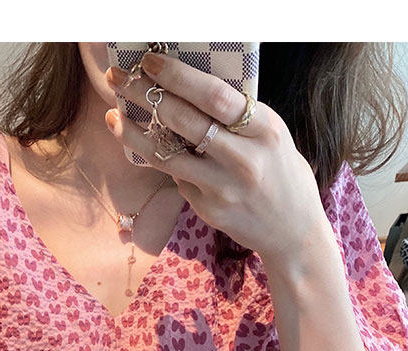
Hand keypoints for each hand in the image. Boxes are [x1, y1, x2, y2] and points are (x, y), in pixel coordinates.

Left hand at [104, 53, 333, 271]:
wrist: (292, 231)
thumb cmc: (281, 174)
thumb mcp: (272, 136)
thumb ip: (237, 116)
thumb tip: (187, 87)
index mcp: (264, 130)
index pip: (214, 96)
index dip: (178, 77)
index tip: (150, 62)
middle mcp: (243, 159)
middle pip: (183, 120)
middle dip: (145, 94)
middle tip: (119, 78)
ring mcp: (223, 188)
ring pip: (166, 154)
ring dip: (134, 133)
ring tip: (114, 116)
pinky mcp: (208, 209)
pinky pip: (177, 178)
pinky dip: (164, 161)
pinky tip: (152, 149)